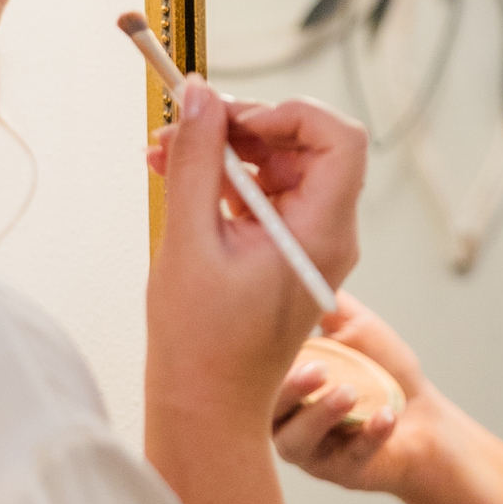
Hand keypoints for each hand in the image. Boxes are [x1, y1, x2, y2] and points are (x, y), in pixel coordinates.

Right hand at [145, 81, 366, 426]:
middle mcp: (327, 235)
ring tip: (163, 151)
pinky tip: (175, 176)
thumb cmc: (201, 344)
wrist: (206, 409)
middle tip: (182, 124)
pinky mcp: (284, 254)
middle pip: (305, 146)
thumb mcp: (188, 240)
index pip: (339, 139)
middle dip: (242, 126)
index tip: (232, 121)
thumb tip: (199, 94)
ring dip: (224, 151)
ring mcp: (307, 245)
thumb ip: (195, 161)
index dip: (289, 114)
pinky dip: (223, 181)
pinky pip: (264, 197)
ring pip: (279, 167)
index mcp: (321, 234)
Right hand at [274, 293, 441, 495]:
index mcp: (282, 387)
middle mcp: (286, 422)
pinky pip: (350, 459)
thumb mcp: (354, 328)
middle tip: (318, 369)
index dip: (264, 361)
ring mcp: (313, 453)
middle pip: (268, 412)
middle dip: (289, 391)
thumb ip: (326, 302)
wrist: (425, 417)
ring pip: (298, 443)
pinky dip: (368, 436)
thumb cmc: (383, 372)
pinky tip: (387, 417)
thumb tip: (300, 261)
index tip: (285, 341)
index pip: (258, 377)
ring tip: (349, 393)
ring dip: (321, 416)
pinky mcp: (344, 473)